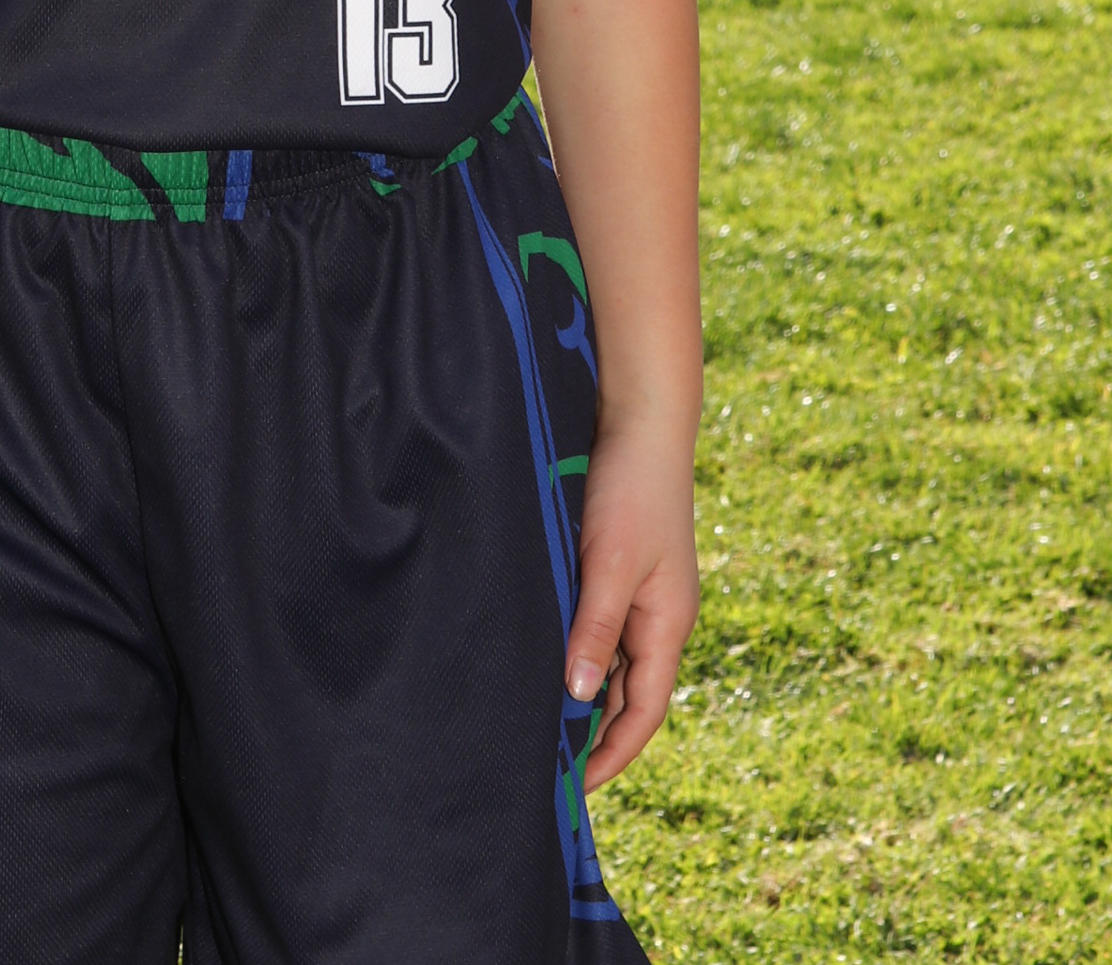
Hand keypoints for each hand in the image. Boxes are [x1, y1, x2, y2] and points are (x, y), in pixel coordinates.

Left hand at [562, 414, 698, 791]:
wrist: (639, 421)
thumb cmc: (630, 489)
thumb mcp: (610, 563)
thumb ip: (597, 629)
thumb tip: (581, 696)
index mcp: (668, 624)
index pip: (646, 711)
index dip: (614, 753)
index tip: (578, 787)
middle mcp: (660, 617)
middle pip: (631, 693)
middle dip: (597, 732)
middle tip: (549, 765)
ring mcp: (642, 593)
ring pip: (615, 661)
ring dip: (585, 693)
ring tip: (540, 724)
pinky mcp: (621, 568)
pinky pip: (602, 627)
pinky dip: (580, 651)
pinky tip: (545, 659)